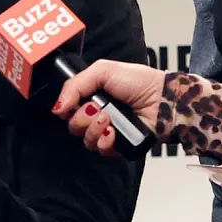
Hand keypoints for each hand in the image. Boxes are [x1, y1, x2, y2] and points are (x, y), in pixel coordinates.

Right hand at [50, 59, 164, 155]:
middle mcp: (97, 113)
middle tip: (97, 109)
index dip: (67, 108)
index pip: (67, 107)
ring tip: (109, 120)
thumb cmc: (139, 82)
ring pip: (85, 139)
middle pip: (73, 125)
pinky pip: (101, 150)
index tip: (72, 104)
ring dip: (94, 129)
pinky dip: (105, 142)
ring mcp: (107, 130)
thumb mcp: (102, 71)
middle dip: (82, 118)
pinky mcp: (118, 145)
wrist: (164, 100)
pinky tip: (114, 133)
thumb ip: (74, 85)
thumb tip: (57, 108)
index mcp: (92, 95)